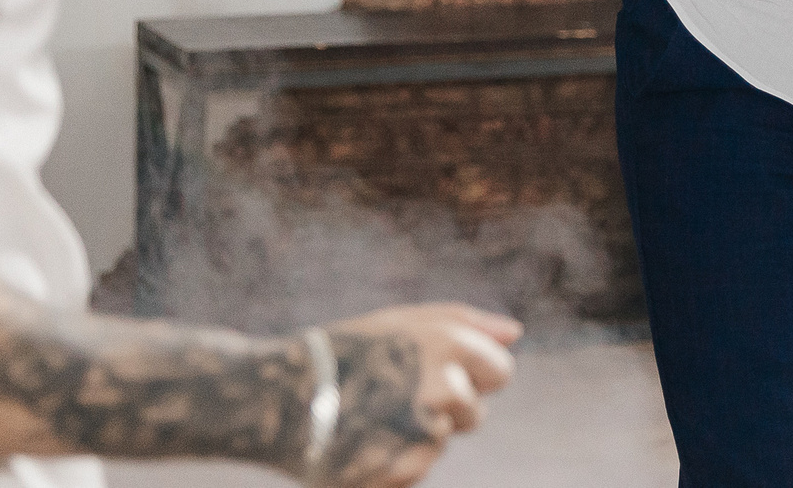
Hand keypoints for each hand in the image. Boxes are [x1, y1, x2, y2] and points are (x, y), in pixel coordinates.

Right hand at [315, 303, 520, 487]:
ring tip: (369, 418)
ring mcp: (422, 432)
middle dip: (447, 409)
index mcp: (447, 343)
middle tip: (393, 396)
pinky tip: (361, 444)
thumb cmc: (346, 353)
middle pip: (475, 414)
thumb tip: (515, 334)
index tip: (437, 372)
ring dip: (415, 436)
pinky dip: (394, 463)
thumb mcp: (404, 322)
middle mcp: (442, 386)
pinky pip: (416, 470)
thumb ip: (466, 324)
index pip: (500, 372)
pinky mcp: (402, 471)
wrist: (277, 398)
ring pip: (442, 443)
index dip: (472, 376)